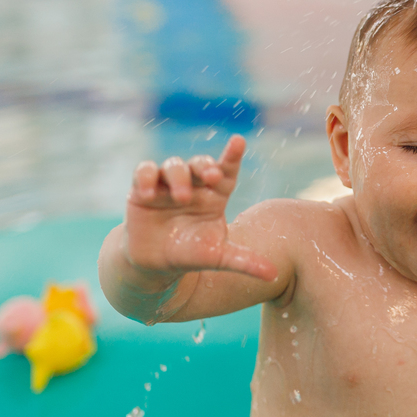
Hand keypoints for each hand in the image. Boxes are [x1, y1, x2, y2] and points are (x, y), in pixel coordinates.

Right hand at [123, 135, 276, 283]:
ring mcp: (168, 185)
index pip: (227, 169)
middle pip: (202, 164)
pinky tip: (149, 193)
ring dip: (179, 176)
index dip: (232, 155)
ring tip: (181, 197)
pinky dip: (146, 177)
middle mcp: (194, 185)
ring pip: (174, 165)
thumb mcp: (219, 258)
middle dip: (207, 166)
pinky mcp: (143, 189)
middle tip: (213, 177)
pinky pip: (144, 171)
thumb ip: (245, 262)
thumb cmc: (192, 254)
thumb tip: (273, 274)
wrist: (156, 264)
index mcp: (216, 195)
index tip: (239, 141)